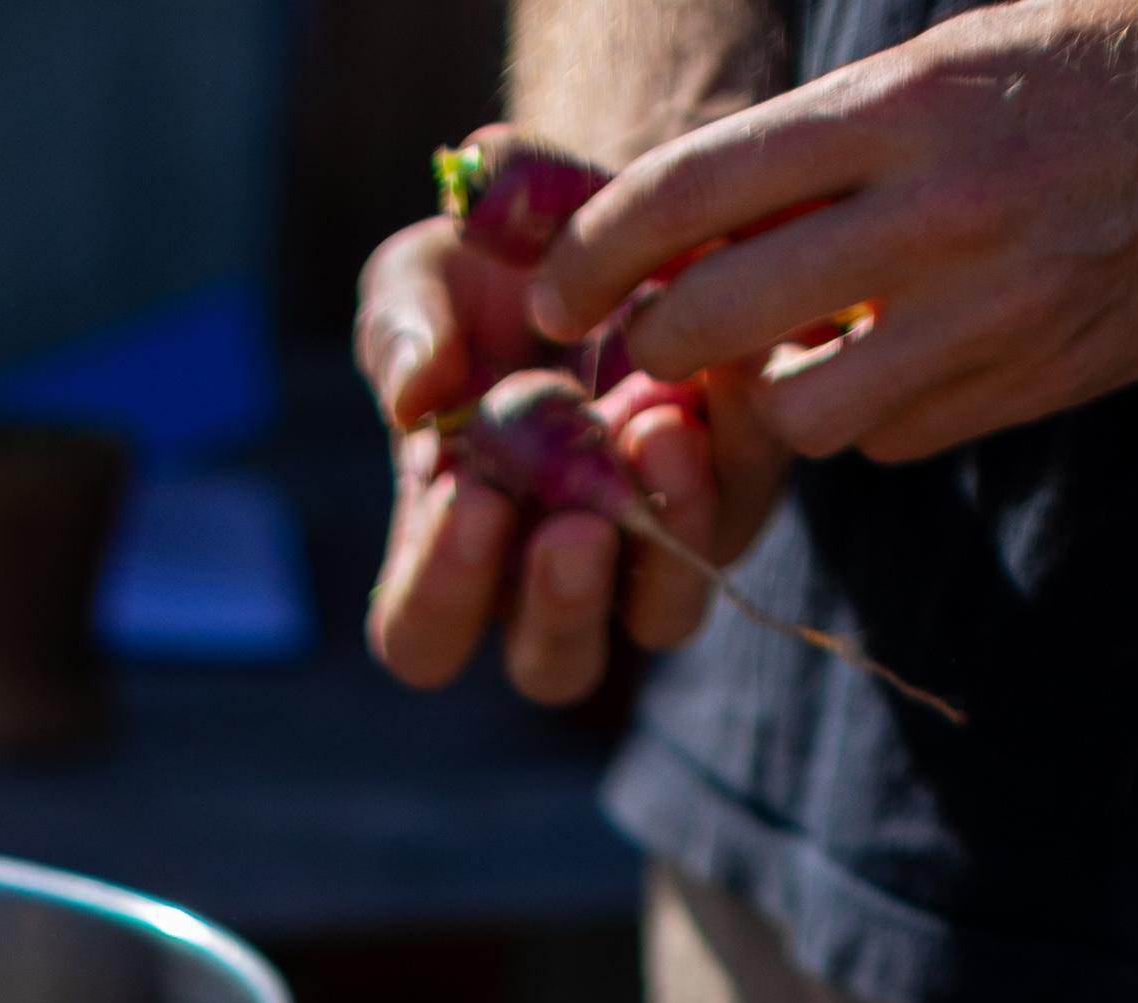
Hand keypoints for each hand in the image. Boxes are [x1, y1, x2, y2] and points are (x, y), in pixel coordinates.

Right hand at [357, 202, 785, 697]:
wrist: (613, 203)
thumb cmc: (494, 264)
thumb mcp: (424, 275)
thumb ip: (400, 331)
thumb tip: (413, 392)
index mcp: (456, 545)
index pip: (426, 637)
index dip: (441, 594)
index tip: (469, 499)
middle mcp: (549, 573)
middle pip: (553, 664)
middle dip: (564, 606)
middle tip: (574, 531)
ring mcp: (647, 547)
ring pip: (662, 616)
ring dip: (663, 545)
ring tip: (660, 433)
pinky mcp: (731, 493)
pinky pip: (737, 509)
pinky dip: (730, 450)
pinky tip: (717, 371)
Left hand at [531, 0, 1137, 459]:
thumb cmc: (1093, 60)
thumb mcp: (950, 61)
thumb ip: (826, 146)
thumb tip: (692, 234)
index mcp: (904, 107)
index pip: (695, 190)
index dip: (598, 253)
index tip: (551, 295)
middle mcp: (936, 210)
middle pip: (721, 321)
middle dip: (662, 348)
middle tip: (656, 343)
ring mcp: (990, 308)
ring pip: (803, 412)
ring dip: (774, 398)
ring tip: (798, 351)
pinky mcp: (1035, 378)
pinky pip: (896, 438)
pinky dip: (872, 416)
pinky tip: (899, 362)